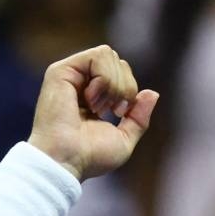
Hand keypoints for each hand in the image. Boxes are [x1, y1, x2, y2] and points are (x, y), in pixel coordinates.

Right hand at [27, 45, 158, 179]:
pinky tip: (91, 100)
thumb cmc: (90, 156)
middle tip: (112, 110)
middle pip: (118, 61)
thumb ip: (139, 118)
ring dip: (114, 84)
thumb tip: (153, 93)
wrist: (67, 161)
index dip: (129, 90)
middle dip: (125, 86)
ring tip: (98, 107)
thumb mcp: (124, 139)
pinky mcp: (61, 70)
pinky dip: (104, 79)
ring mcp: (70, 74)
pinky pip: (98, 56)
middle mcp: (80, 82)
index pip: (121, 73)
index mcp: (92, 95)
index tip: (118, 112)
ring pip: (109, 54)